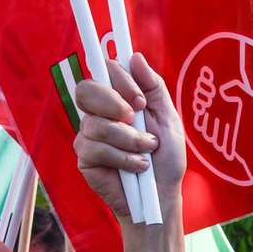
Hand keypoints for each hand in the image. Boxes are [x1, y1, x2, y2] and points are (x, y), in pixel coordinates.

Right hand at [73, 54, 185, 221]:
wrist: (162, 195)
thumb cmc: (165, 157)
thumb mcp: (168, 119)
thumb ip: (153, 87)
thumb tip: (135, 56)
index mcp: (118, 99)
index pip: (105, 72)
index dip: (119, 80)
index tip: (141, 100)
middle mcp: (99, 113)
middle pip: (86, 89)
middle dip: (113, 103)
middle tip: (135, 119)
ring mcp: (88, 135)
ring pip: (97, 124)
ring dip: (130, 139)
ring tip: (147, 151)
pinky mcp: (84, 158)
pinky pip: (96, 148)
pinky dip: (124, 158)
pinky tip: (137, 167)